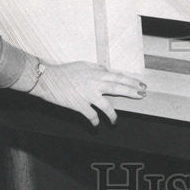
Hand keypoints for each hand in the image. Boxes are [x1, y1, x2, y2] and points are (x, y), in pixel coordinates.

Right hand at [29, 61, 146, 125]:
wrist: (48, 79)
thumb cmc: (65, 71)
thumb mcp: (84, 65)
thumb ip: (97, 68)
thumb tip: (106, 71)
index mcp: (97, 73)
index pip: (119, 77)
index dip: (132, 81)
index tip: (141, 85)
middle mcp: (95, 84)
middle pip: (118, 88)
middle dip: (132, 92)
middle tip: (142, 95)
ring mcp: (88, 95)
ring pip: (107, 107)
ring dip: (113, 115)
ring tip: (114, 121)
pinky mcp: (79, 105)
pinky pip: (91, 116)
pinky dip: (94, 121)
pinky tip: (96, 125)